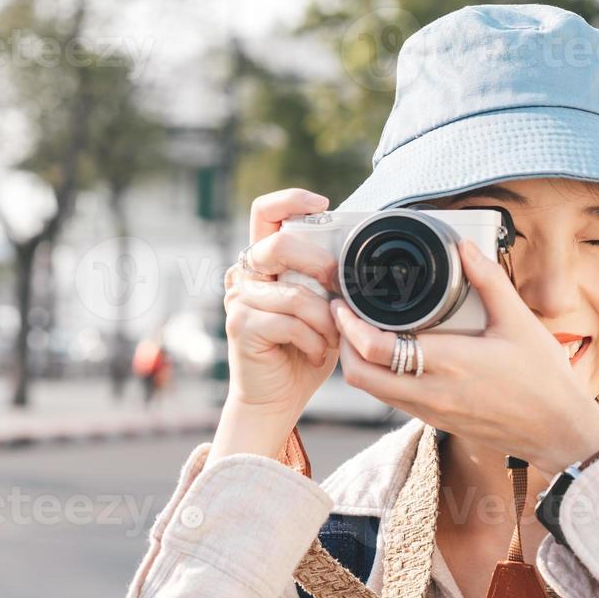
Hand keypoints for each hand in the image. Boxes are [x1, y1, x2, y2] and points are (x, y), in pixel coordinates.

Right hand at [221, 188, 342, 418]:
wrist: (277, 397)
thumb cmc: (304, 349)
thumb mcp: (322, 306)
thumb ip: (326, 279)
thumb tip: (360, 255)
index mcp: (263, 261)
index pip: (265, 211)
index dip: (291, 200)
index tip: (322, 204)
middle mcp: (244, 274)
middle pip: (279, 247)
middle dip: (321, 266)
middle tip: (341, 291)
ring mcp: (238, 299)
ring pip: (295, 294)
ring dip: (325, 321)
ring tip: (332, 339)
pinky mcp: (240, 326)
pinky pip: (290, 323)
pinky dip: (314, 341)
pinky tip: (316, 354)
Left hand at [331, 237, 598, 474]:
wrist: (559, 432)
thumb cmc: (544, 379)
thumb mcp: (520, 322)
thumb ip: (489, 281)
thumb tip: (465, 248)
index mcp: (450, 363)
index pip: (378, 350)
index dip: (350, 326)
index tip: (343, 303)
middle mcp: (432, 392)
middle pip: (360, 375)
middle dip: (343, 345)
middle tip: (345, 316)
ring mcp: (431, 411)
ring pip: (372, 391)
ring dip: (359, 362)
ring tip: (362, 331)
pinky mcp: (436, 420)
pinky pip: (392, 399)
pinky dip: (379, 377)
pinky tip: (392, 354)